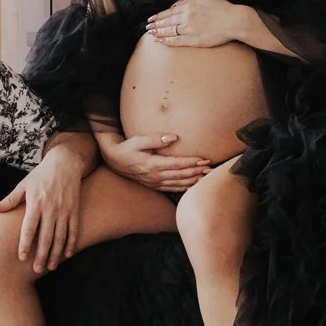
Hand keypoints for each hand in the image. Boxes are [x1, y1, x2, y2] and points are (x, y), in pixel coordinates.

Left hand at [0, 143, 84, 273]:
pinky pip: (74, 230)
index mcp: (35, 203)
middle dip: (41, 255)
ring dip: (56, 254)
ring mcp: (64, 210)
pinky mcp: (74, 210)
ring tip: (50, 267)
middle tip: (36, 270)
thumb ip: (9, 200)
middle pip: (45, 237)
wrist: (65, 163)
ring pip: (60, 237)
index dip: (25, 244)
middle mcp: (51, 208)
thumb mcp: (23, 185)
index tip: (22, 257)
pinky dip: (71, 244)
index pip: (29, 228)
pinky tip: (67, 255)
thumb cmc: (41, 175)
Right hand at [96, 127, 213, 195]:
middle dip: (197, 172)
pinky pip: (172, 188)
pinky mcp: (154, 185)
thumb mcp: (138, 140)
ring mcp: (155, 183)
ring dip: (193, 180)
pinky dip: (184, 187)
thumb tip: (173, 137)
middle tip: (211, 168)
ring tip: (206, 176)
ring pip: (178, 184)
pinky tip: (193, 185)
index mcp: (152, 165)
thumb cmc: (127, 148)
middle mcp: (155, 176)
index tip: (204, 159)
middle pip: (181, 176)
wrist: (114, 160)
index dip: (192, 162)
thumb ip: (156, 139)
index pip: (177, 164)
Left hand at [143, 0, 249, 49]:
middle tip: (147, 27)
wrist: (234, 20)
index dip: (159, 15)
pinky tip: (160, 41)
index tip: (151, 18)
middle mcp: (187, 16)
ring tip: (151, 34)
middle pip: (167, 21)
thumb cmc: (221, 8)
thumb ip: (188, 0)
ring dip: (159, 33)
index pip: (169, 11)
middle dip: (155, 24)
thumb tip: (176, 5)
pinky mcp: (194, 39)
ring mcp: (190, 28)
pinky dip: (167, 41)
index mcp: (189, 4)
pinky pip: (177, 41)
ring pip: (170, 31)